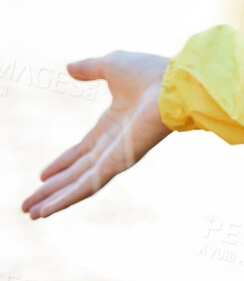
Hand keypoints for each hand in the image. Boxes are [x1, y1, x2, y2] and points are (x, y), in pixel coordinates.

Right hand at [21, 52, 175, 219]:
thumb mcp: (111, 66)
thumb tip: (69, 68)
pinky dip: (67, 197)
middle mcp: (114, 145)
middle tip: (30, 205)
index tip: (42, 177)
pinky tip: (49, 209)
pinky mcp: (120, 162)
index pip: (82, 152)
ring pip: (79, 184)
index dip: (61, 164)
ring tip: (32, 214)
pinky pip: (89, 184)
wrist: (176, 82)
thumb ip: (90, 68)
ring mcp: (117, 156)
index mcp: (113, 126)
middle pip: (77, 173)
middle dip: (53, 188)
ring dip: (55, 199)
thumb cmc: (151, 73)